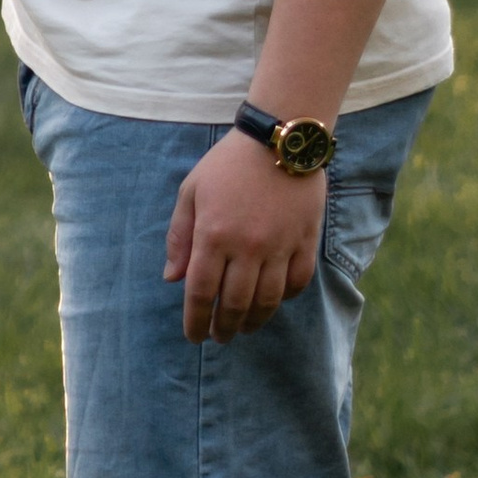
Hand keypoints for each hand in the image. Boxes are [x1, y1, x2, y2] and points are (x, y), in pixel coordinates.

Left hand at [164, 131, 327, 343]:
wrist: (279, 139)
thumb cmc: (227, 164)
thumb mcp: (191, 191)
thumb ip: (180, 237)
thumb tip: (172, 279)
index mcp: (214, 235)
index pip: (201, 293)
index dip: (196, 321)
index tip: (194, 336)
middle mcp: (247, 246)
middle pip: (235, 304)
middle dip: (224, 328)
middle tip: (219, 337)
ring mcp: (280, 246)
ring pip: (268, 301)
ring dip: (254, 322)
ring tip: (243, 328)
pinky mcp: (305, 241)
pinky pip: (297, 283)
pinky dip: (284, 298)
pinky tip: (273, 301)